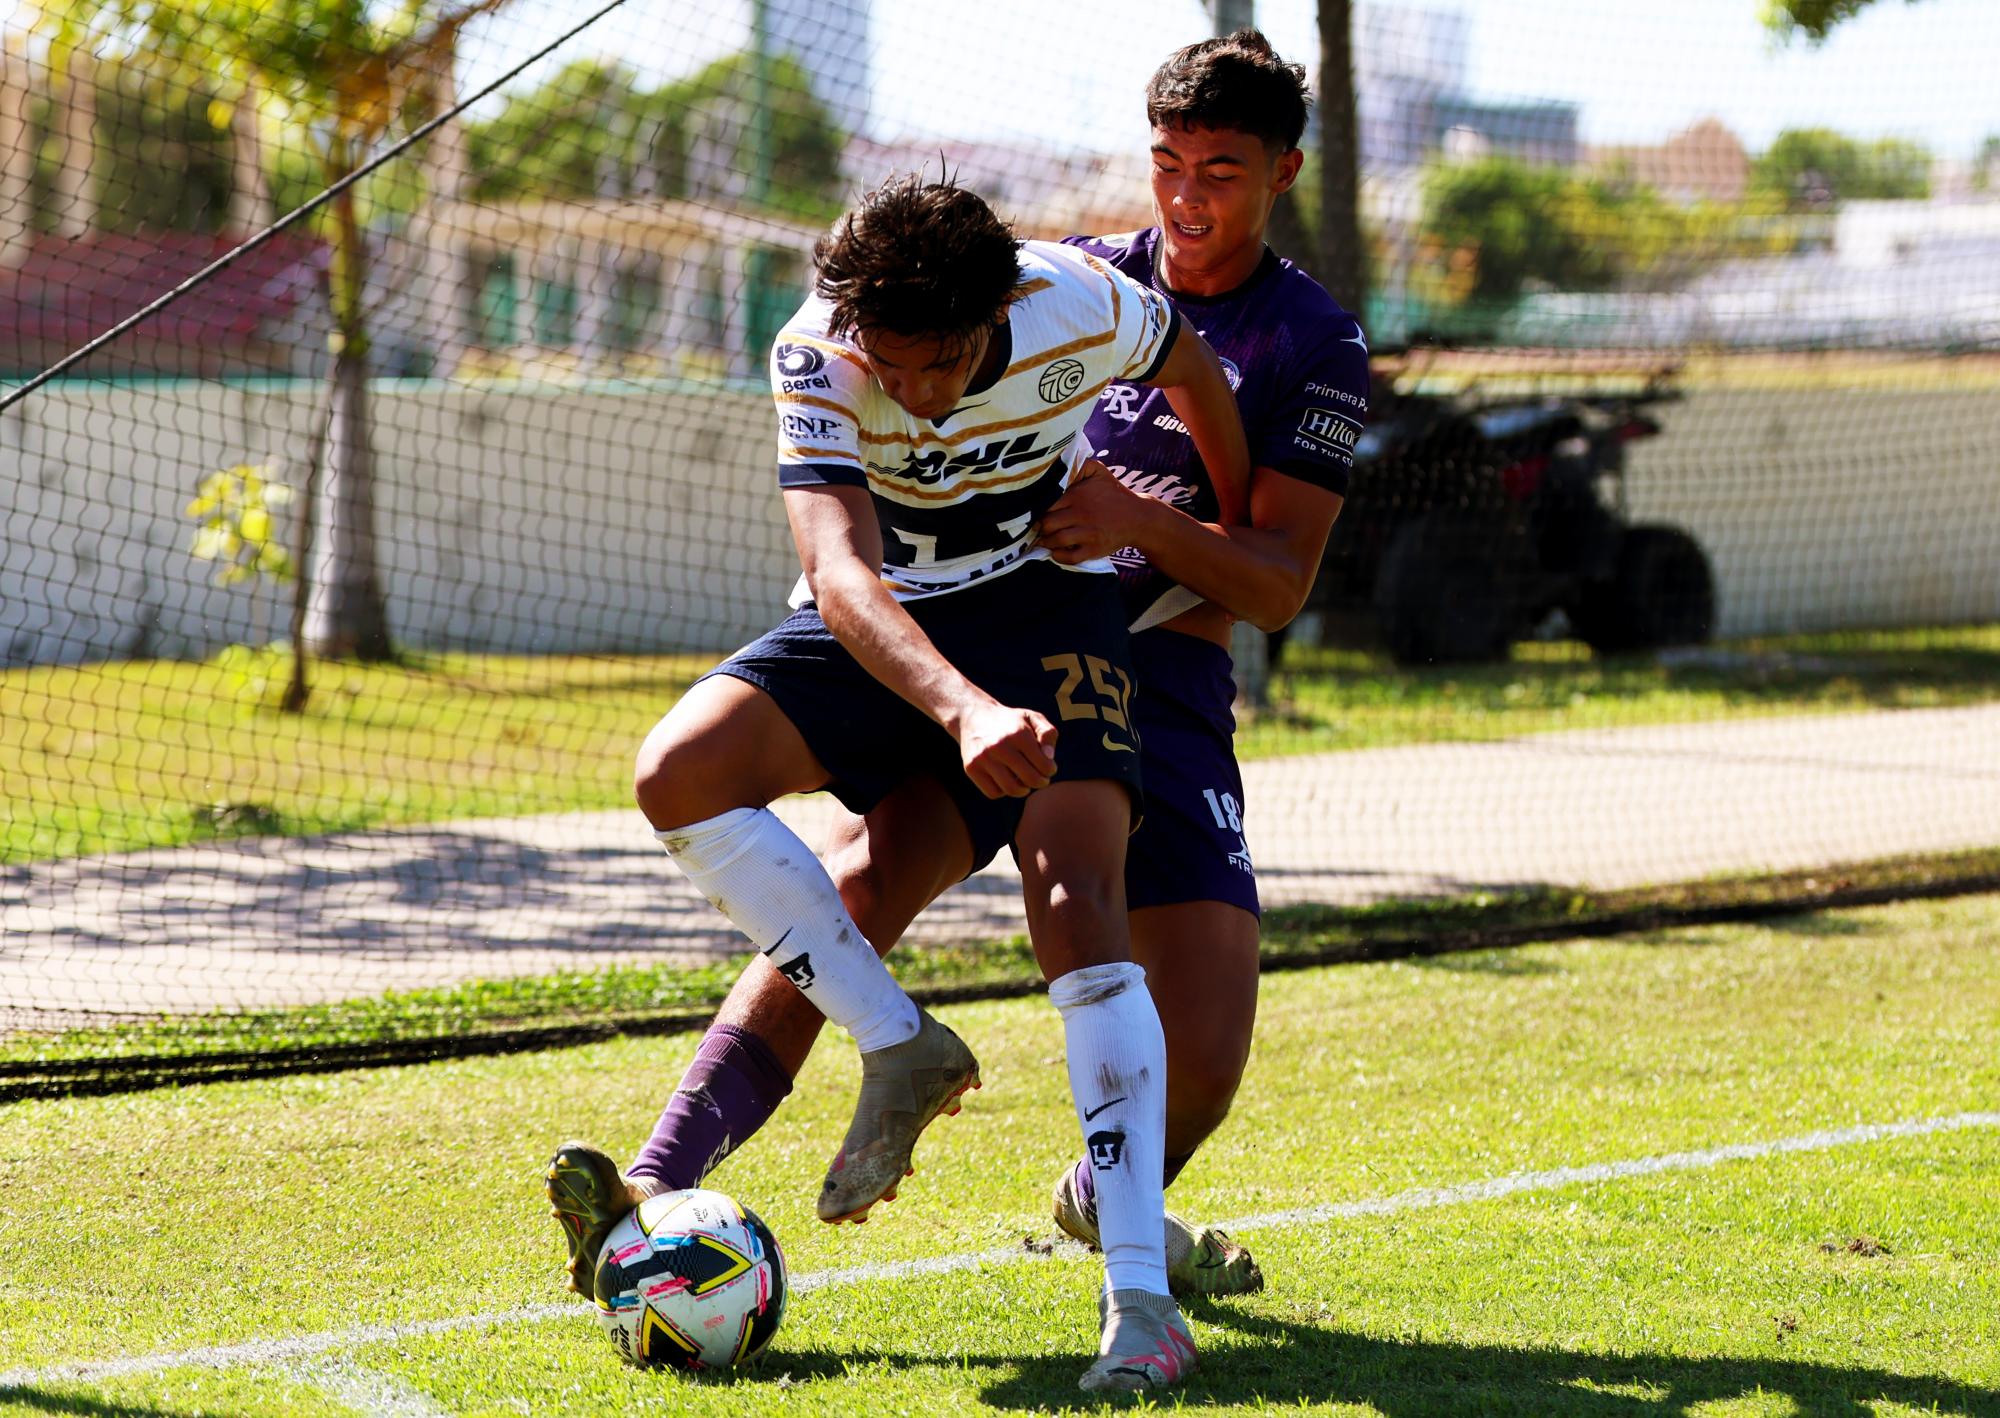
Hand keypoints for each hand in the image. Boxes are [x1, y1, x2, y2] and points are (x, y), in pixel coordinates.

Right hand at [951, 696, 1058, 798]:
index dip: (1050, 770)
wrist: (972, 716)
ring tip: (1024, 782)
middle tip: (1040, 779)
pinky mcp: (971, 768)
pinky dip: (1003, 791)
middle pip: (1030, 779)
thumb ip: (1048, 733)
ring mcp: (983, 758)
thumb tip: (1049, 757)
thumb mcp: (1032, 717)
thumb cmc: (1009, 721)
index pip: (1044, 765)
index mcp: (1019, 734)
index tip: (1048, 768)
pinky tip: (1006, 780)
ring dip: (1023, 790)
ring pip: (1011, 789)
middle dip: (1040, 782)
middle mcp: (1000, 746)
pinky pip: (993, 793)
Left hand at [1035, 460, 1151, 563]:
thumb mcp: (1100, 472)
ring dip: (1047, 542)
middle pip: (1047, 523)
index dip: (1038, 509)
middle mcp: (1082, 515)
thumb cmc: (1114, 494)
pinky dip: (1059, 556)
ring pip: (1056, 540)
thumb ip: (1080, 464)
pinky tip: (1057, 551)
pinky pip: (1070, 558)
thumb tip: (1061, 461)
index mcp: (1078, 495)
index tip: (1035, 512)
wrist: (1138, 518)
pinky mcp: (1094, 550)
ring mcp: (1088, 534)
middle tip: (1039, 527)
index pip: (1047, 503)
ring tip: (1046, 539)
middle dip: (1040, 527)